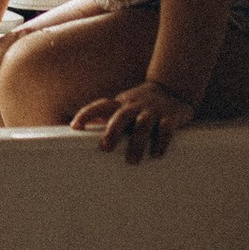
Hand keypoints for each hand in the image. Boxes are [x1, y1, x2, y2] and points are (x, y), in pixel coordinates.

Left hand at [71, 81, 196, 163]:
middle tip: (106, 148)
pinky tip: (156, 155)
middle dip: (113, 131)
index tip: (75, 127)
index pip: (101, 106)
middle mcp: (135, 105)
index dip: (87, 114)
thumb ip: (105, 116)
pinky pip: (166, 128)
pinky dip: (161, 141)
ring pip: (143, 124)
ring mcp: (153, 110)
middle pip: (121, 115)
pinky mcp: (171, 117)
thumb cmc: (141, 104)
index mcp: (121, 103)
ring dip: (137, 142)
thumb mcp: (123, 106)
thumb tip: (77, 127)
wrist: (173, 88)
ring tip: (132, 160)